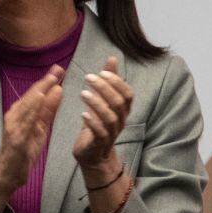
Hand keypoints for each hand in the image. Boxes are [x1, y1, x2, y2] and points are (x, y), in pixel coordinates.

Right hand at [0, 64, 62, 212]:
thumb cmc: (23, 151)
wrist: (8, 174)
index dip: (47, 81)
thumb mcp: (40, 129)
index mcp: (20, 113)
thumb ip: (48, 110)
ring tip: (51, 79)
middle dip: (45, 81)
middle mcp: (14, 116)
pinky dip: (32, 107)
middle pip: (31, 96)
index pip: (35, 94)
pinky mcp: (14, 137)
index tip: (60, 69)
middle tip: (59, 68)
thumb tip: (58, 90)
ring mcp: (13, 126)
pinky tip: (39, 98)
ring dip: (39, 91)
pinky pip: (24, 120)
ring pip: (27, 105)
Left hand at [73, 56, 134, 173]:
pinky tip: (83, 114)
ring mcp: (111, 133)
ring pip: (110, 117)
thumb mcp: (103, 100)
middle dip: (104, 88)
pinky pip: (100, 133)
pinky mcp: (100, 143)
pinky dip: (93, 122)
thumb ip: (109, 80)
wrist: (93, 154)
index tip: (101, 72)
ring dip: (97, 104)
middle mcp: (120, 120)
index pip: (128, 94)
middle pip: (119, 103)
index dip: (117, 82)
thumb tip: (112, 58)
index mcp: (123, 110)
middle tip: (88, 77)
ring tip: (83, 93)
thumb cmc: (98, 123)